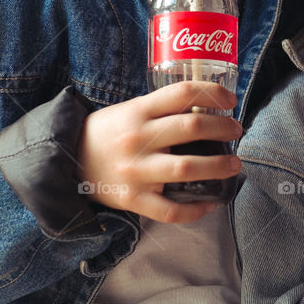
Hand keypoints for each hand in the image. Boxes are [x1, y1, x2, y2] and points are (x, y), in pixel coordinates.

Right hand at [77, 82, 242, 223]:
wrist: (67, 160)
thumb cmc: (107, 132)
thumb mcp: (129, 110)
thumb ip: (161, 110)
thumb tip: (208, 111)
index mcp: (138, 111)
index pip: (183, 93)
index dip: (213, 93)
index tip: (230, 100)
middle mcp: (138, 139)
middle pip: (191, 128)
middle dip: (223, 129)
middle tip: (236, 131)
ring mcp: (136, 171)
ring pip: (187, 169)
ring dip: (218, 166)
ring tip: (234, 165)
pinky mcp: (133, 200)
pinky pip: (170, 210)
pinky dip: (195, 210)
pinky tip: (210, 203)